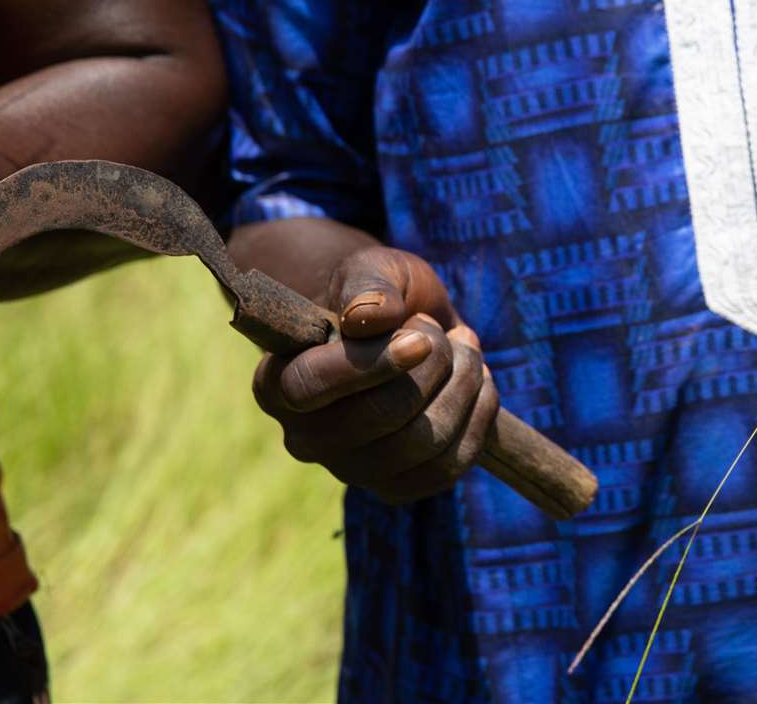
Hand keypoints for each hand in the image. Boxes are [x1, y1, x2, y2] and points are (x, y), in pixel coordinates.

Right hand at [251, 245, 499, 503]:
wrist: (408, 325)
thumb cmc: (378, 294)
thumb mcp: (371, 269)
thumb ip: (368, 285)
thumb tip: (366, 317)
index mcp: (277, 383)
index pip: (309, 386)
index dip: (369, 364)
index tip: (420, 338)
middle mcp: (305, 437)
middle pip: (377, 417)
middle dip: (430, 367)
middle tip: (441, 333)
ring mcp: (351, 469)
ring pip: (421, 442)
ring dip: (461, 386)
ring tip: (465, 349)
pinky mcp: (397, 488)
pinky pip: (448, 466)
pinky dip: (477, 417)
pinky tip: (478, 382)